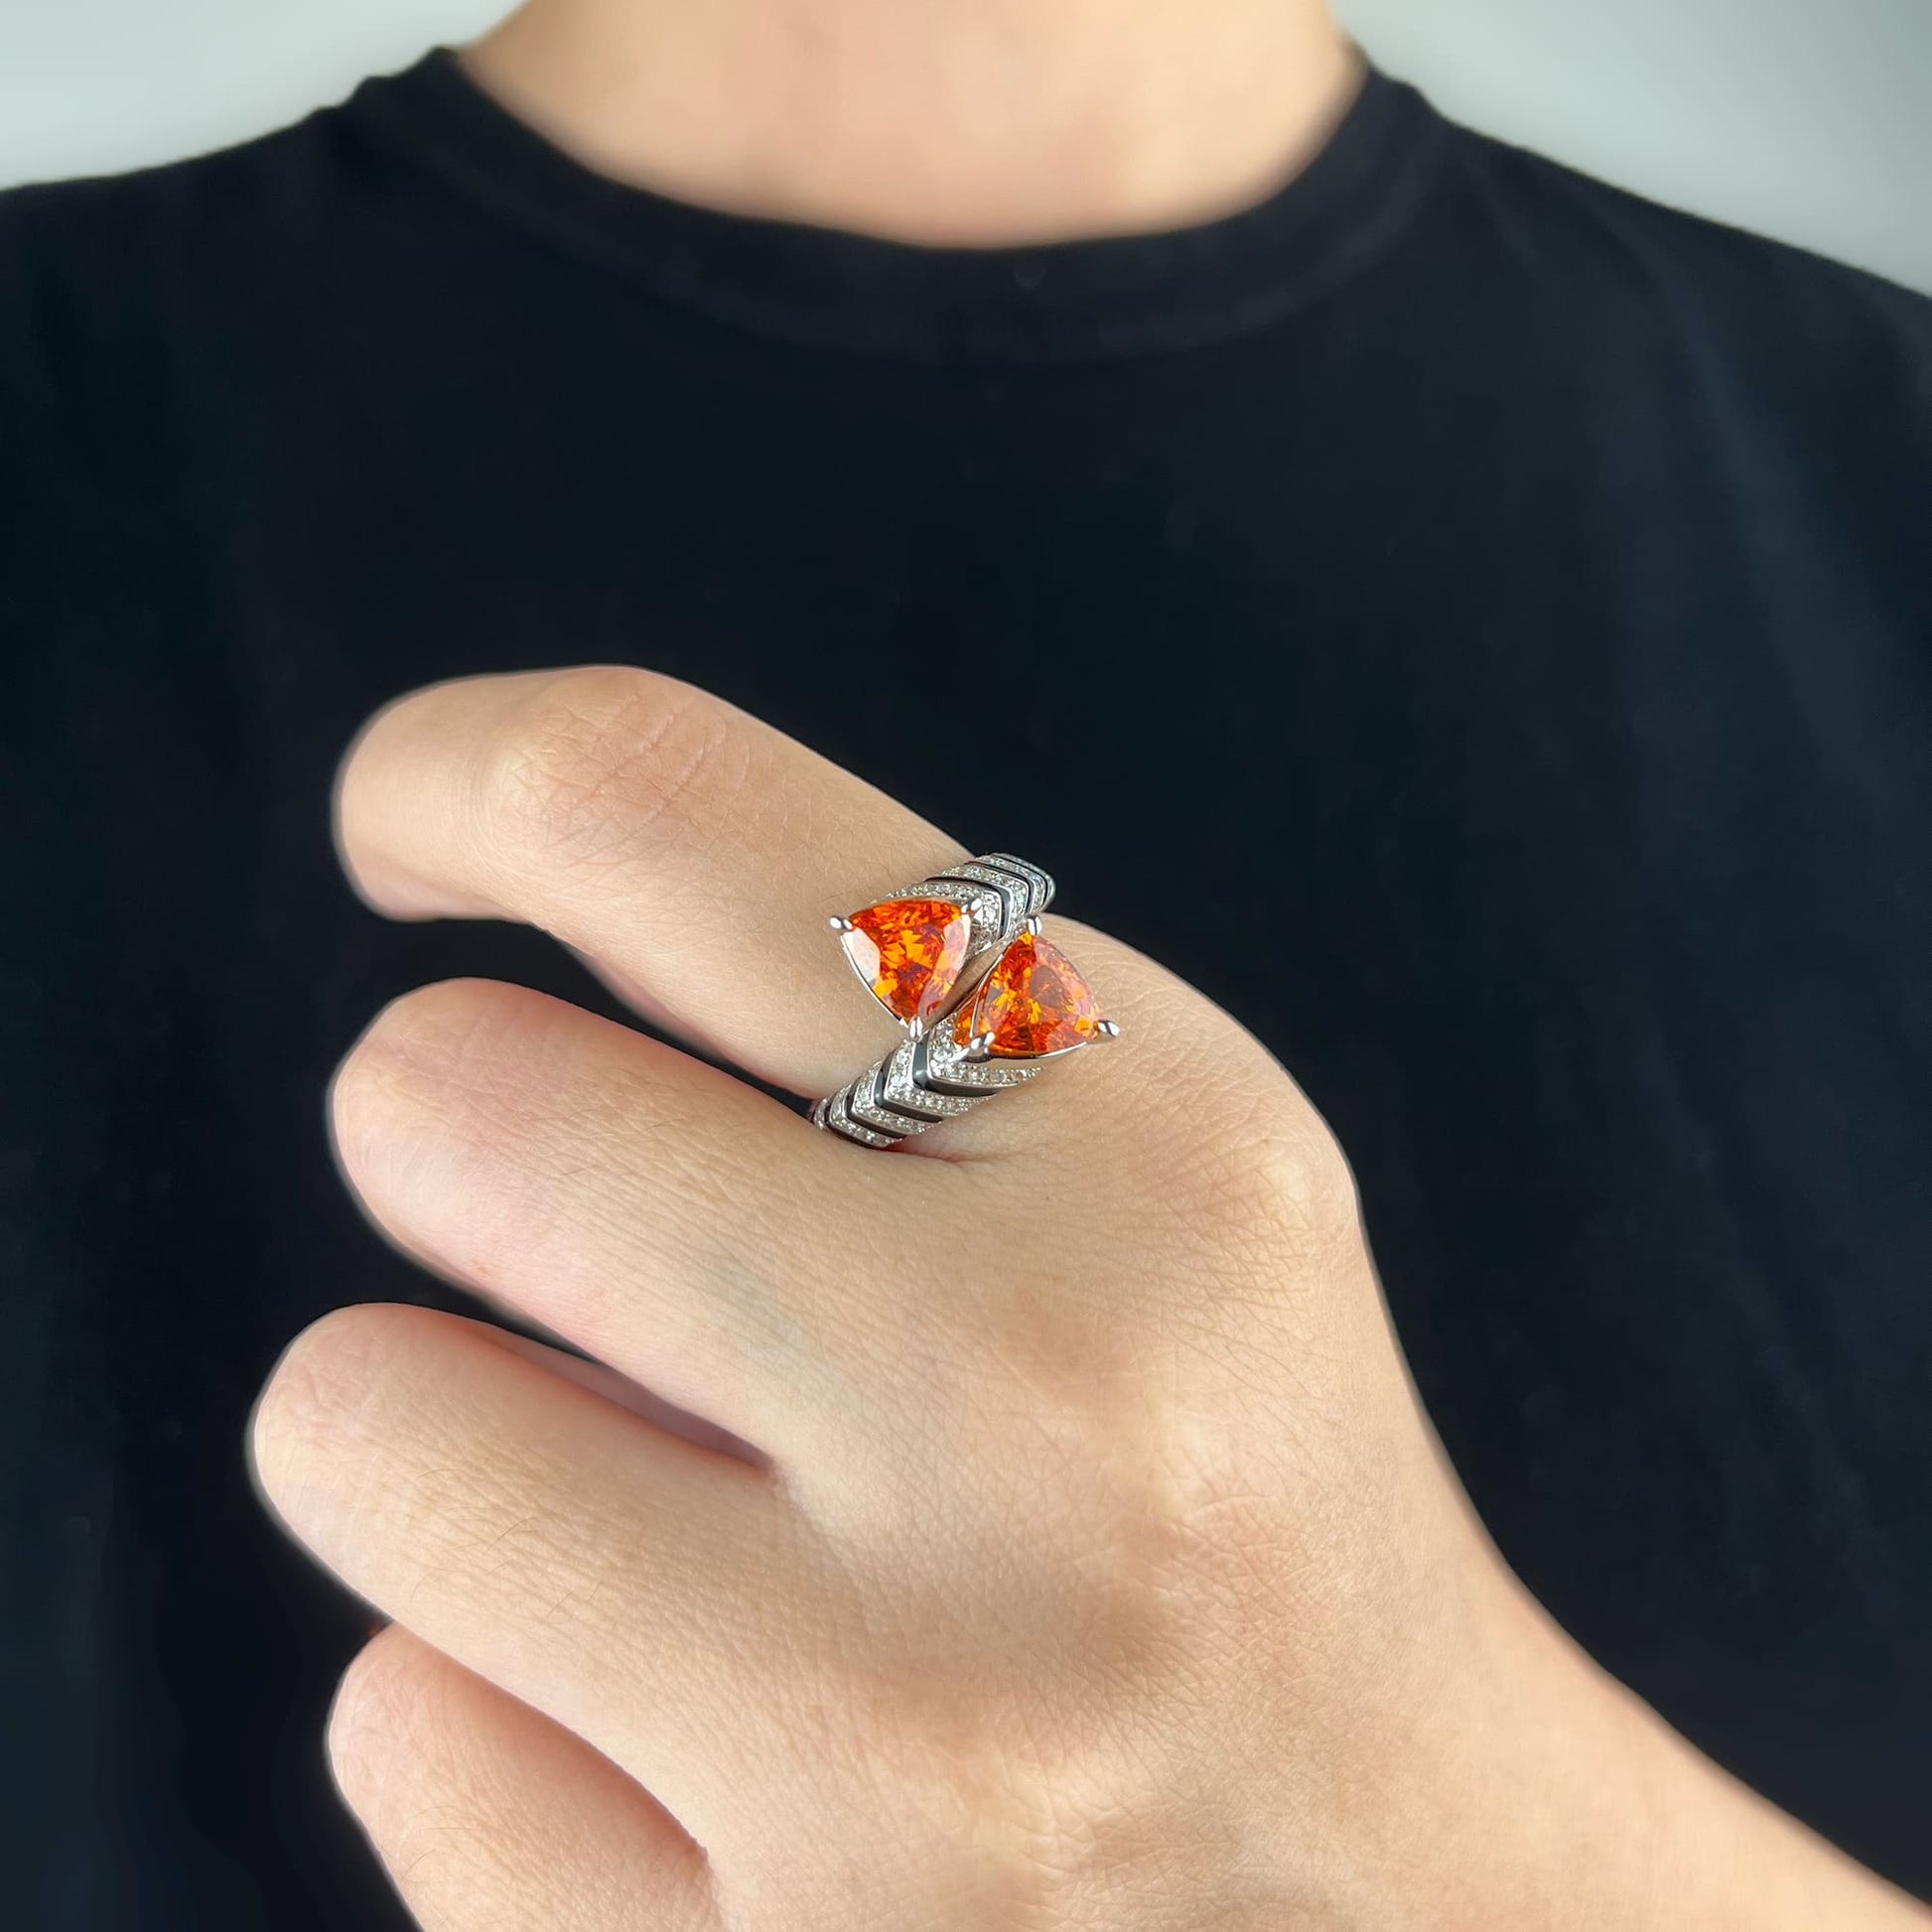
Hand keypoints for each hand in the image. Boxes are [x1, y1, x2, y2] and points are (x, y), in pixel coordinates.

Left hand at [252, 667, 1922, 1929]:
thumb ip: (873, 1005)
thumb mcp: (1154, 1168)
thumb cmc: (1228, 1473)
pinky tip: (721, 1754)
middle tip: (607, 1235)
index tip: (410, 824)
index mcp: (1159, 1158)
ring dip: (467, 1442)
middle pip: (440, 1101)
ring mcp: (900, 1752)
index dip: (461, 771)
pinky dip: (519, 1711)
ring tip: (681, 1518)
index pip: (656, 811)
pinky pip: (399, 1729)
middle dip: (470, 1137)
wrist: (1412, 1903)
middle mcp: (1052, 1431)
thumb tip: (487, 863)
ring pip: (356, 1421)